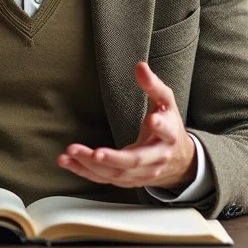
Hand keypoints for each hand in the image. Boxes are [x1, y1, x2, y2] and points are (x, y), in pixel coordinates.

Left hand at [57, 62, 196, 190]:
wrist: (179, 160)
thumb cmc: (168, 126)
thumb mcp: (166, 103)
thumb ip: (153, 85)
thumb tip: (140, 66)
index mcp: (169, 135)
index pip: (166, 131)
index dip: (159, 126)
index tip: (152, 119)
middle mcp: (156, 158)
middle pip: (135, 161)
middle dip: (113, 158)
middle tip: (96, 152)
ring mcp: (142, 174)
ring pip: (116, 173)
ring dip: (91, 165)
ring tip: (71, 153)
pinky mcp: (128, 181)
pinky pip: (105, 179)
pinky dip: (85, 171)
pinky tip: (68, 162)